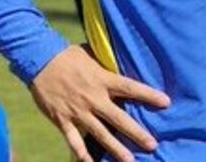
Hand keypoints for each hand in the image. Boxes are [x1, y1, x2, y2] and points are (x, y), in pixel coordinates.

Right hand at [31, 45, 169, 161]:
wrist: (39, 59)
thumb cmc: (68, 55)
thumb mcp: (91, 54)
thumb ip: (107, 63)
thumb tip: (124, 57)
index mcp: (102, 79)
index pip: (130, 87)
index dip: (148, 95)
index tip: (166, 102)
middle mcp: (93, 97)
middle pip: (119, 118)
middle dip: (136, 133)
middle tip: (152, 145)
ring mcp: (78, 111)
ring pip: (100, 134)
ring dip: (116, 149)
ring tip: (130, 161)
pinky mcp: (63, 119)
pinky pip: (74, 140)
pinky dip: (82, 154)